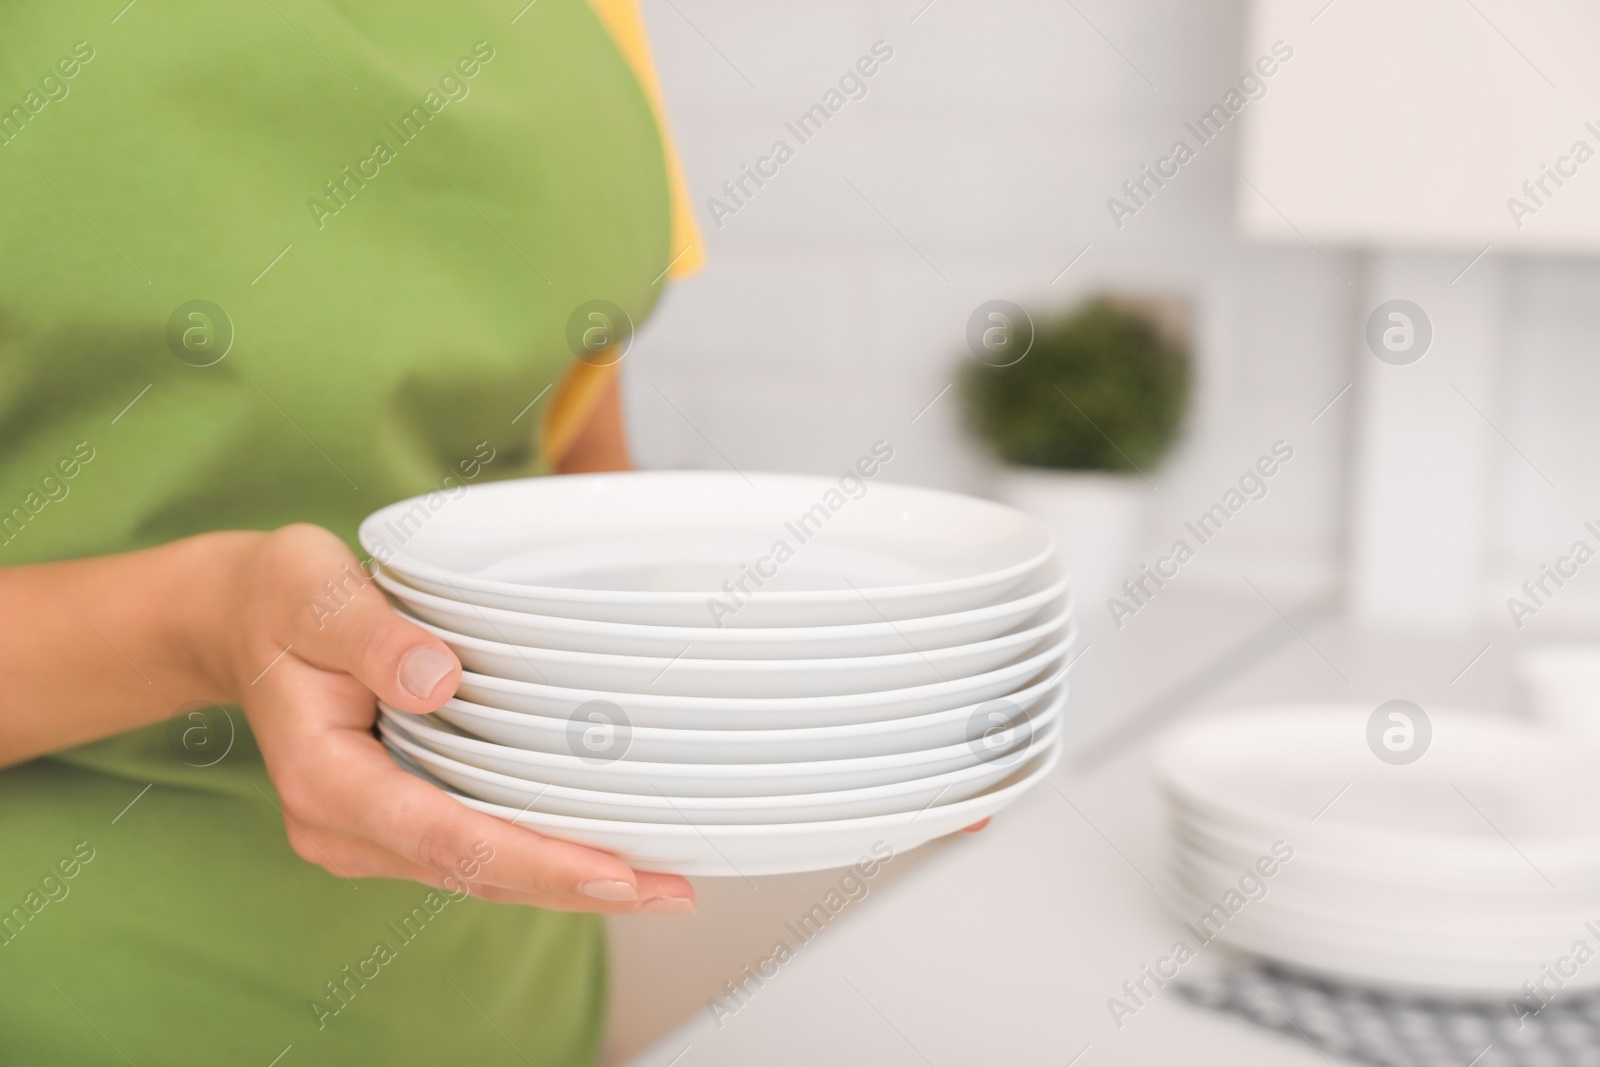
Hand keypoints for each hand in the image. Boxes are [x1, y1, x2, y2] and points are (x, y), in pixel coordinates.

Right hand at [214, 524, 694, 913]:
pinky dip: (539, 858)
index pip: (445, 834)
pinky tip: (603, 858)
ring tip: (661, 887)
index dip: (534, 857)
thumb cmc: (281, 600)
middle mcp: (345, 826)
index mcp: (325, 779)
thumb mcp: (311, 594)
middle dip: (574, 887)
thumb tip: (435, 678)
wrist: (244, 618)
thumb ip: (370, 636)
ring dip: (568, 884)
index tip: (611, 871)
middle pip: (475, 871)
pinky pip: (474, 852)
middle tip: (670, 893)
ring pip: (481, 873)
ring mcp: (369, 832)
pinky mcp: (396, 820)